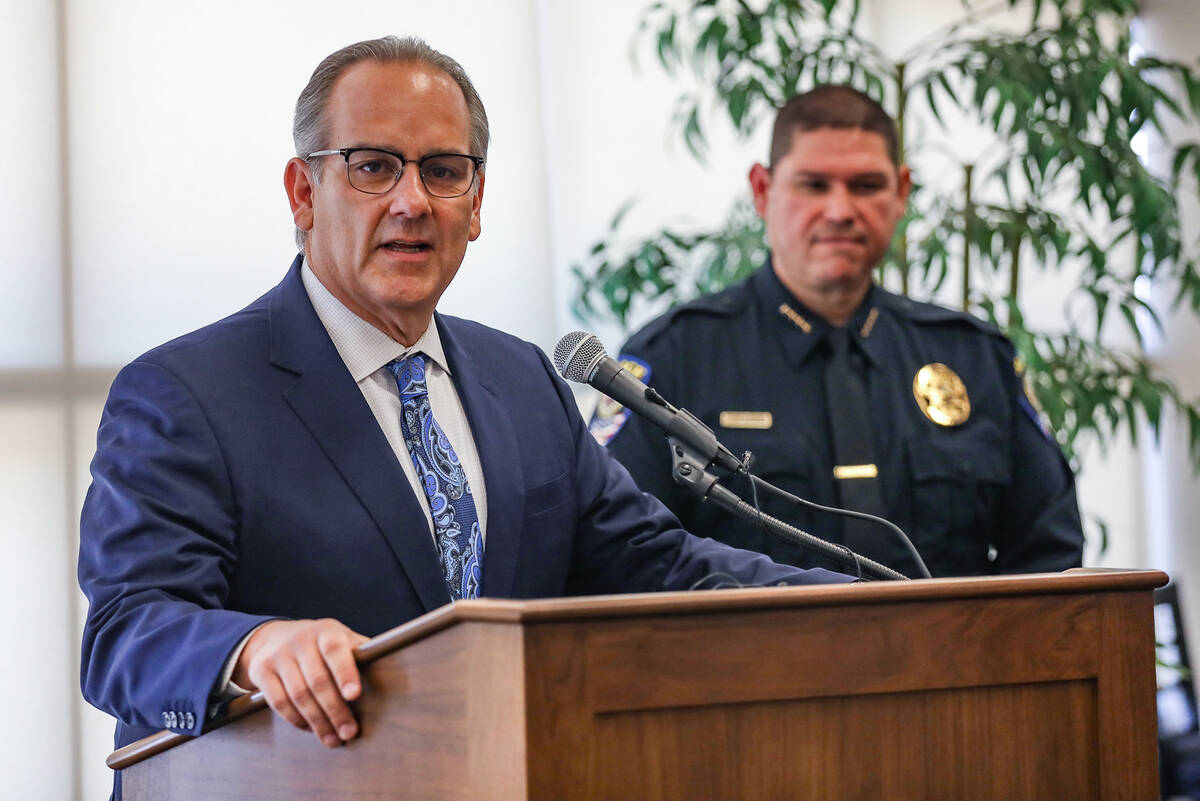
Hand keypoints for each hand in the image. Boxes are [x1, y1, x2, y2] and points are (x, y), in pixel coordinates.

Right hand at [233, 618, 368, 747]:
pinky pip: (279, 702)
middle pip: (318, 681)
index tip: (354, 695)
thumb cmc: (321, 644)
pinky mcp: (261, 670)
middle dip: (335, 711)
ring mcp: (279, 654)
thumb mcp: (341, 639)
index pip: (336, 650)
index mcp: (327, 631)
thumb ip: (361, 653)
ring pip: (298, 695)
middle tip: (349, 732)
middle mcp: (301, 639)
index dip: (345, 673)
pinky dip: (296, 720)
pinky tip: (310, 729)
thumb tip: (390, 671)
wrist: (275, 637)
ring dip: (317, 722)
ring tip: (332, 739)